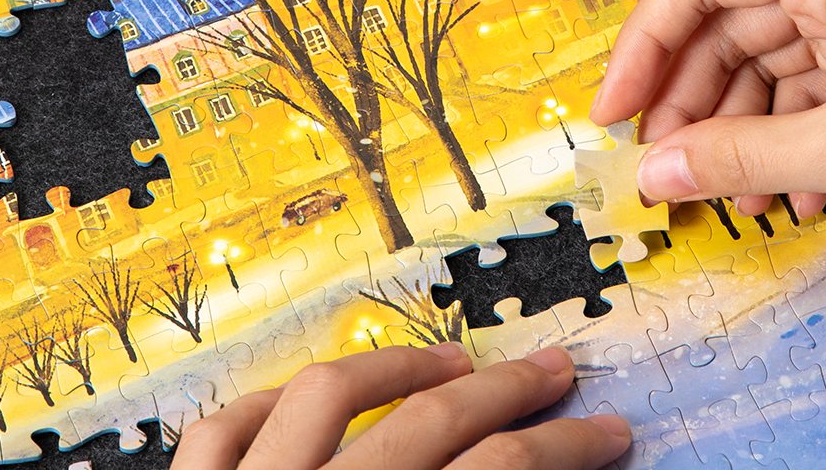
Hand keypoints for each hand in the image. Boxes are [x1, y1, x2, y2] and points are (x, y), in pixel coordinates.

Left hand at [173, 344, 629, 469]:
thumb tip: (522, 469)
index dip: (565, 450)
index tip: (607, 434)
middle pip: (431, 424)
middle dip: (507, 393)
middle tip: (555, 373)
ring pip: (326, 396)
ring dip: (397, 371)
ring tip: (449, 366)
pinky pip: (219, 430)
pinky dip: (263, 406)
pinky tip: (300, 400)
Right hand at [589, 0, 825, 227]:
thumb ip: (739, 158)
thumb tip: (653, 176)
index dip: (644, 44)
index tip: (615, 111)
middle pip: (725, 24)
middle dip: (689, 100)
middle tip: (662, 166)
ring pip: (761, 62)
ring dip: (736, 130)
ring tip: (726, 193)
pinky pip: (804, 89)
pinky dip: (783, 138)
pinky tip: (785, 194)